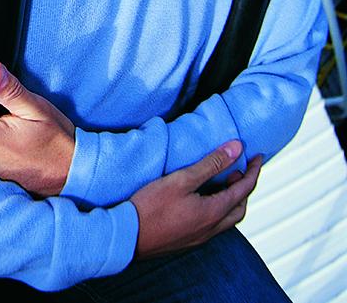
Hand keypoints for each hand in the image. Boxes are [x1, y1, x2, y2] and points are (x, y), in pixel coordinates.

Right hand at [132, 142, 260, 257]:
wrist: (130, 236)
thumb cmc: (152, 207)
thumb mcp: (182, 179)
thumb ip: (211, 164)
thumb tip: (236, 148)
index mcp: (215, 212)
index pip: (244, 189)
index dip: (253, 171)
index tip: (258, 156)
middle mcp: (213, 228)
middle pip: (240, 207)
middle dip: (245, 187)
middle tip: (241, 168)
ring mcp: (201, 236)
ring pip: (228, 218)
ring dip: (232, 199)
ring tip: (223, 181)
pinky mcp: (189, 239)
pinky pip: (215, 224)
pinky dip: (219, 208)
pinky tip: (203, 199)